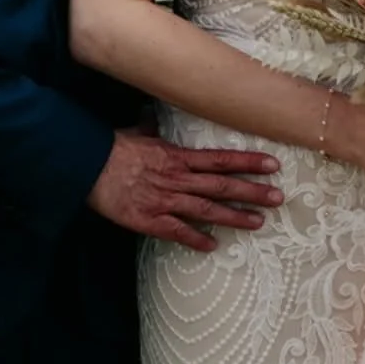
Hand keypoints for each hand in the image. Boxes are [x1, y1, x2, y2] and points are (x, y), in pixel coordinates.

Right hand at [88, 130, 282, 252]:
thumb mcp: (138, 133)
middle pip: (222, 186)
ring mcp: (165, 201)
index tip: (272, 165)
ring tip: (258, 223)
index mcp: (177, 156)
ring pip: (207, 211)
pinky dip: (196, 239)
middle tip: (278, 198)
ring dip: (234, 217)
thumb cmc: (112, 147)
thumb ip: (153, 129)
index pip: (221, 160)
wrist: (87, 166)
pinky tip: (213, 246)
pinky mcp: (150, 220)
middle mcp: (178, 179)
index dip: (248, 162)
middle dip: (252, 192)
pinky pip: (178, 232)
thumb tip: (153, 117)